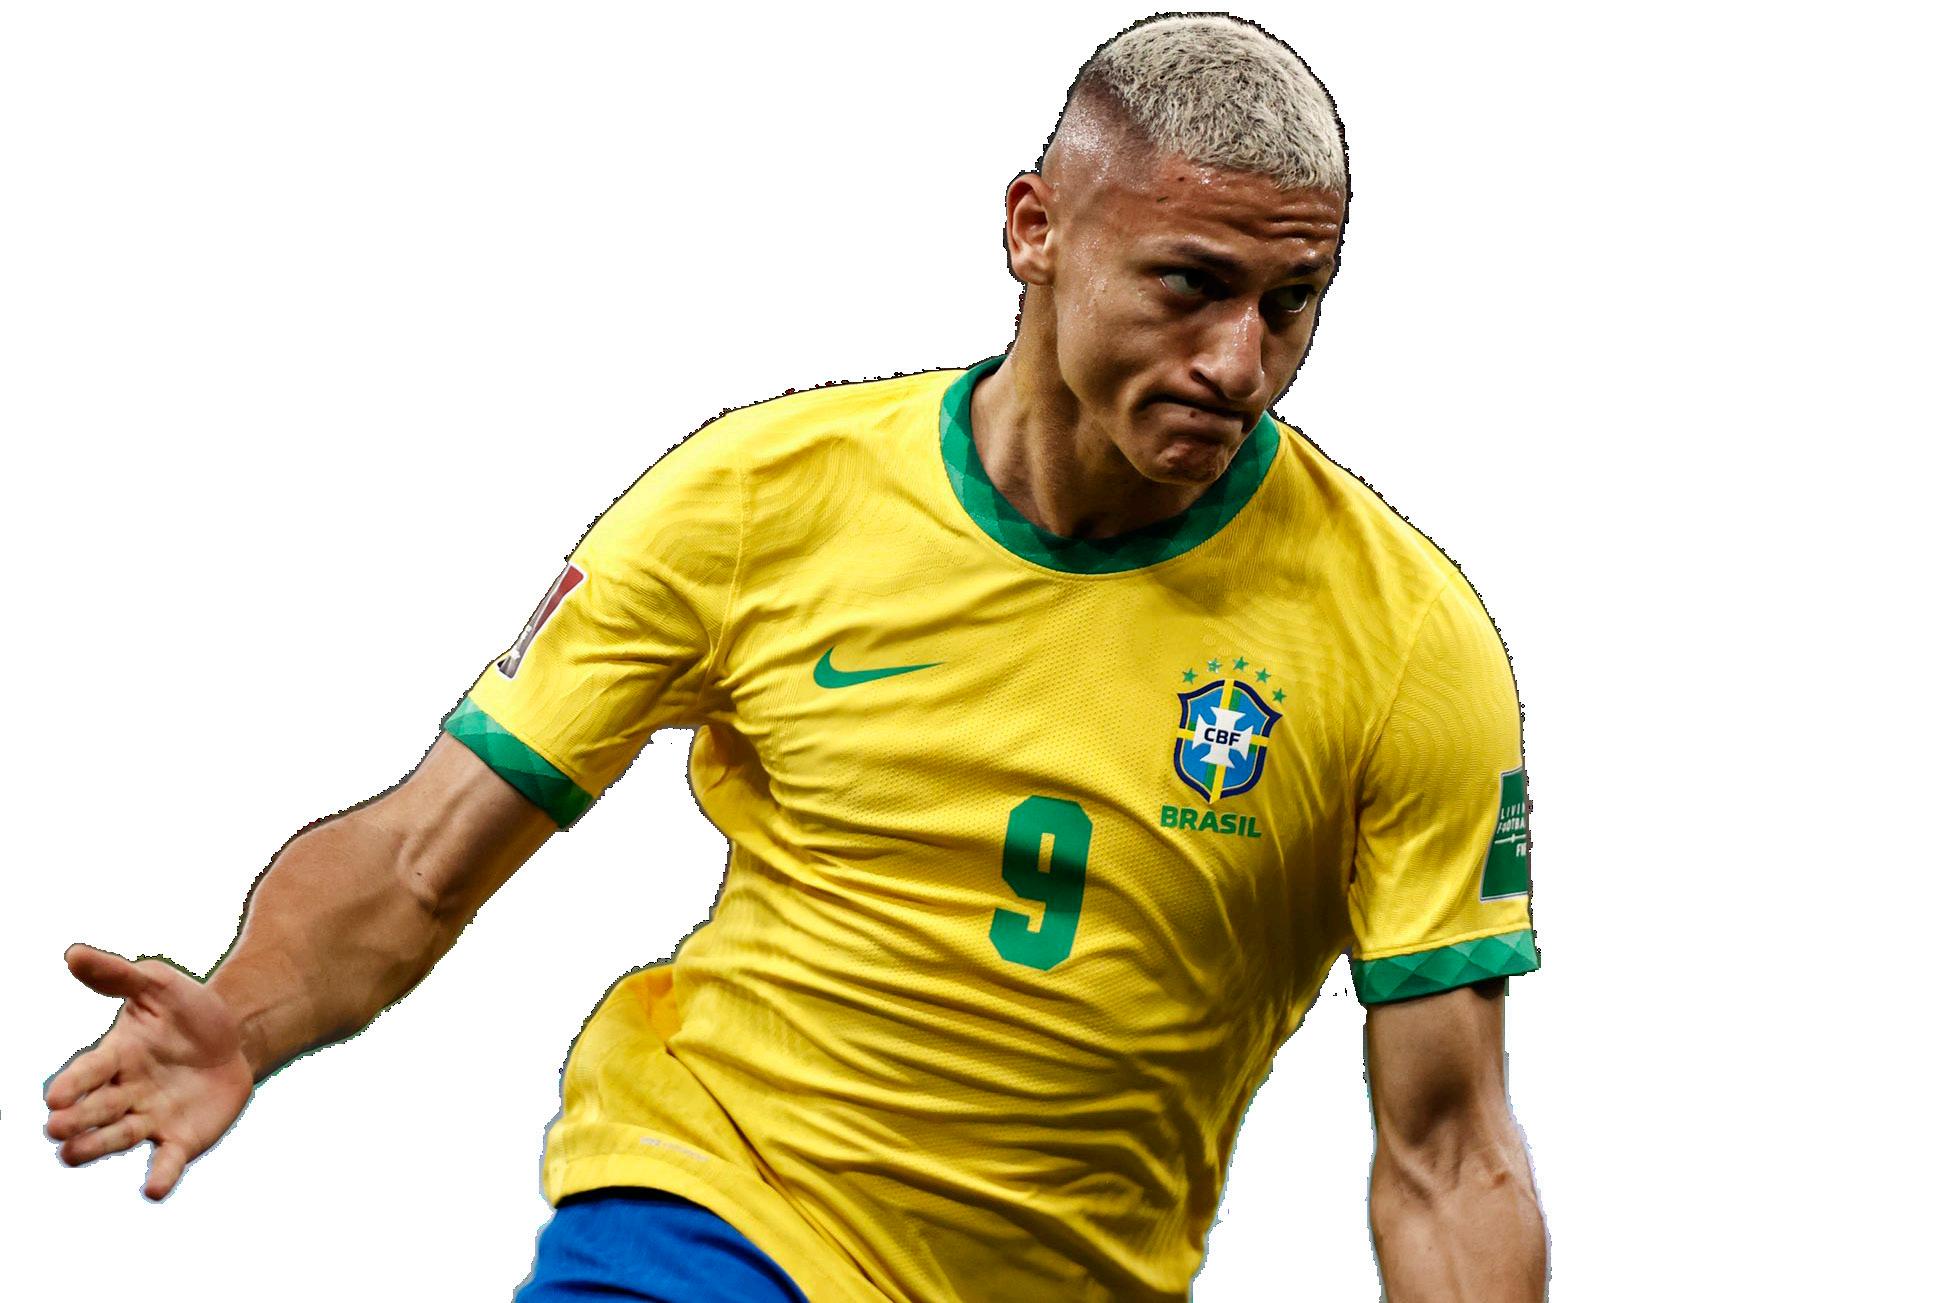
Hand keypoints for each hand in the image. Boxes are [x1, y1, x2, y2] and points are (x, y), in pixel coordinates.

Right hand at [44, 943, 255, 1199]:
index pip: (88, 1071)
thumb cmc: (188, 1010)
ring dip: (95, 1147)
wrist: (238, 1036)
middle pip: (94, 1109)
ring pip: (116, 1138)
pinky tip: (154, 1189)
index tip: (54, 1096)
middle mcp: (124, 1093)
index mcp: (116, 1056)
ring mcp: (150, 1119)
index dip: (72, 1083)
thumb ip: (118, 974)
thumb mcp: (158, 984)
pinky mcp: (179, 1140)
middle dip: (74, 1120)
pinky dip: (160, 1176)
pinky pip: (166, 1161)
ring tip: (71, 1155)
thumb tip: (72, 953)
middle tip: (57, 1127)